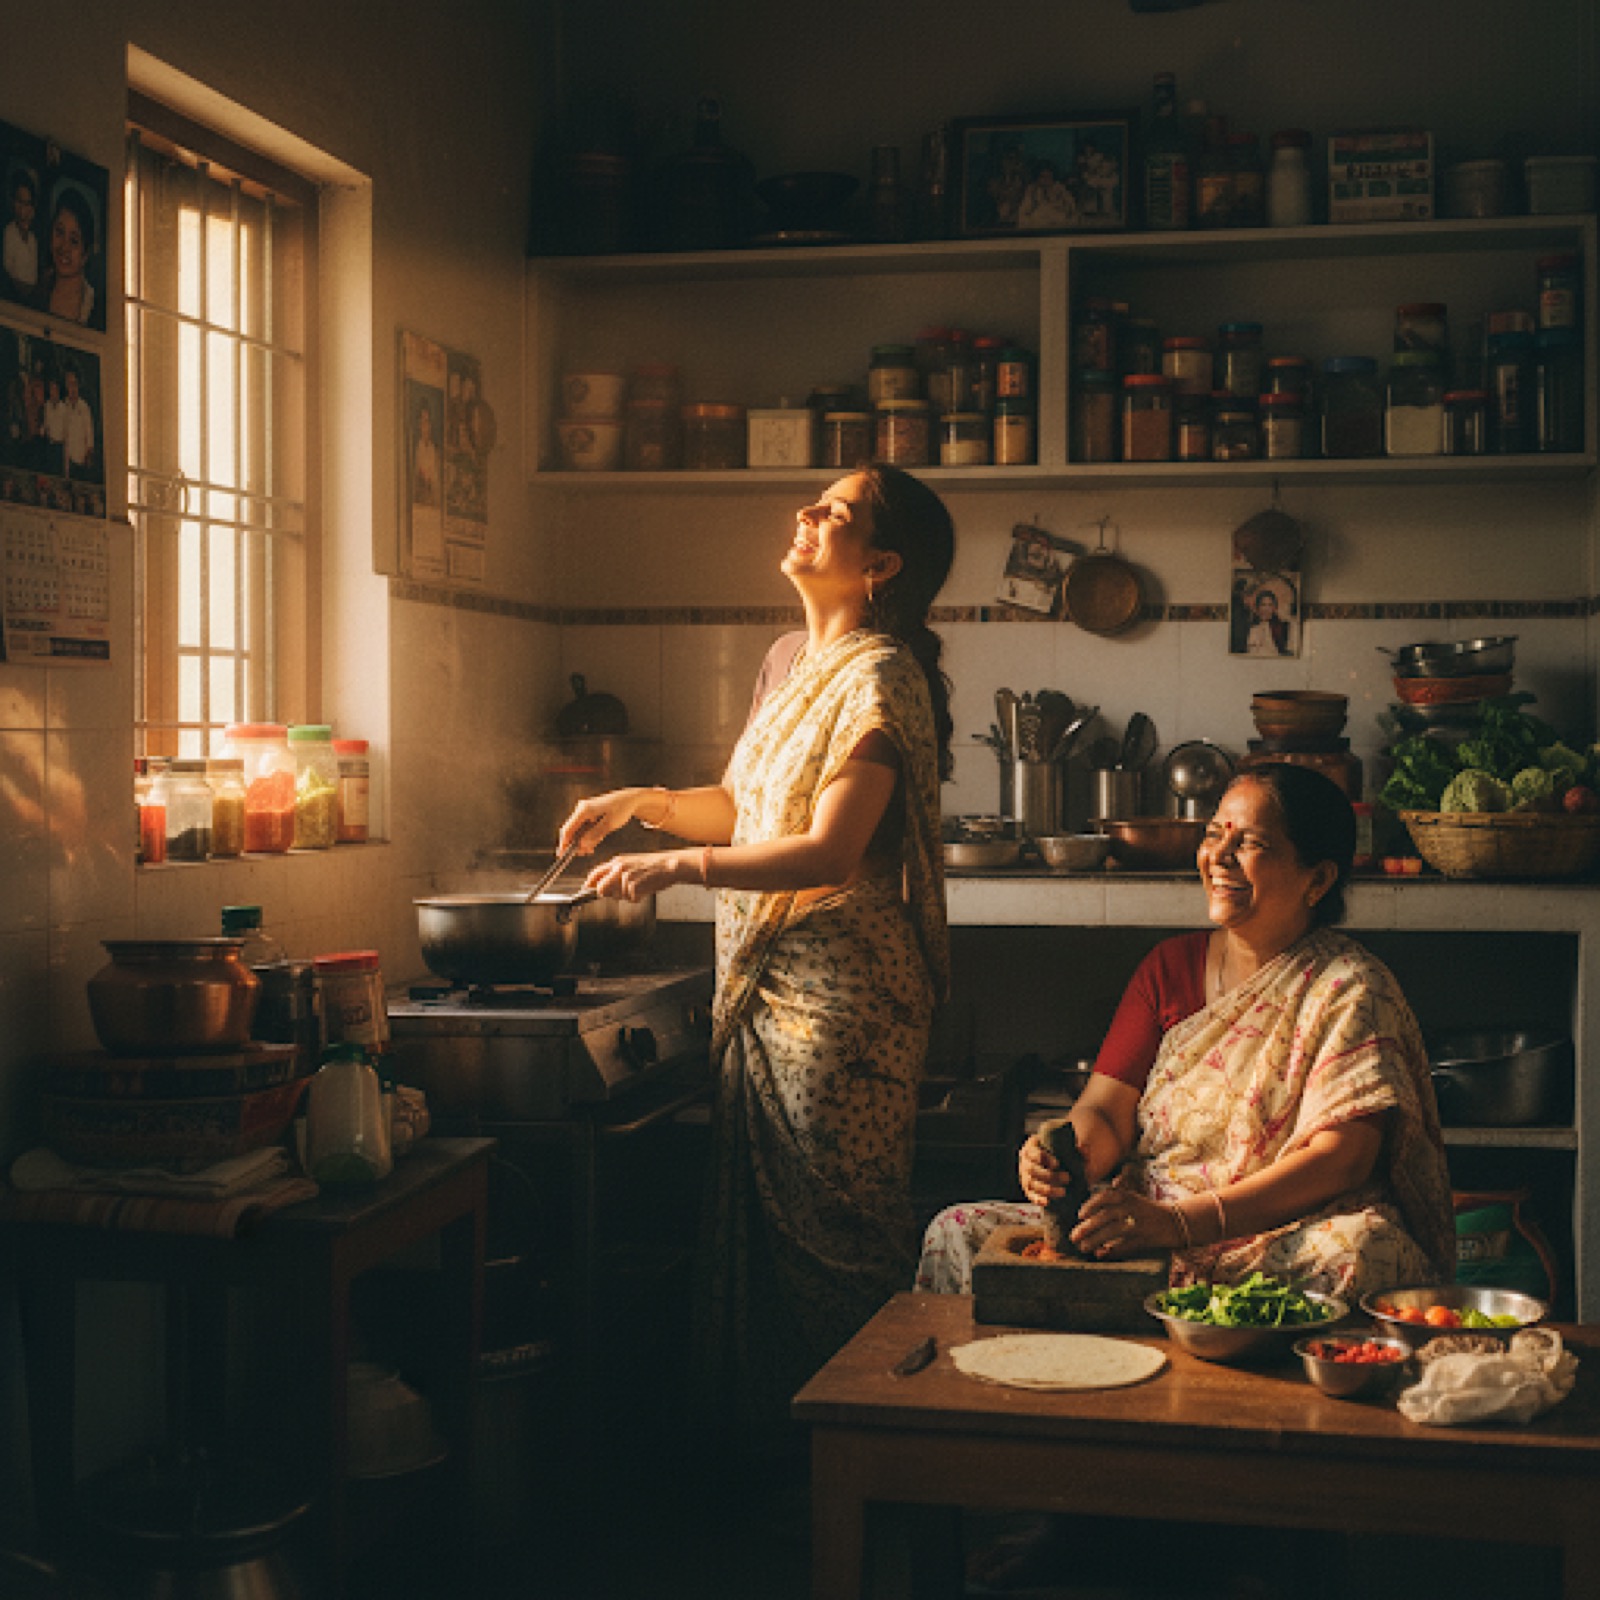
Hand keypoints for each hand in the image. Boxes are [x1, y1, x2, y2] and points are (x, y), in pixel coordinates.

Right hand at [557, 788, 646, 855]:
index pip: (568, 829)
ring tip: (590, 850)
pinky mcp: (589, 813)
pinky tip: (593, 843)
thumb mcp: (609, 824)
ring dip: (582, 841)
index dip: (564, 843)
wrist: (629, 799)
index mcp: (584, 810)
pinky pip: (584, 827)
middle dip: (574, 843)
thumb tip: (581, 845)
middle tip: (582, 854)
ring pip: (578, 830)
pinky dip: (587, 836)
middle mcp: (581, 809)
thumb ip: (594, 834)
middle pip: (571, 830)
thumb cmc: (621, 810)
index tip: (562, 855)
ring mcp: (584, 811)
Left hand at [582, 849, 696, 900]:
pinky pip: (631, 900)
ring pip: (618, 897)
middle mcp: (619, 869)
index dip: (590, 883)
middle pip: (602, 889)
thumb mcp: (631, 862)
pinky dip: (638, 898)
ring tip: (639, 886)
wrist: (669, 865)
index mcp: (617, 862)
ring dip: (627, 896)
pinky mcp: (634, 888)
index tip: (587, 888)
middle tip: (620, 892)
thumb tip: (602, 884)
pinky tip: (645, 889)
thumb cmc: (653, 864)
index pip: (595, 874)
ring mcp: (626, 879)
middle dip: (608, 894)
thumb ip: (616, 871)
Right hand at [1018, 1133, 1068, 1206]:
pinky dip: (1037, 1199)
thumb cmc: (1057, 1151)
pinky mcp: (1028, 1188)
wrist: (1049, 1163)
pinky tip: (1047, 1202)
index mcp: (1031, 1147)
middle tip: (1067, 1178)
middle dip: (1049, 1175)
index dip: (1043, 1158)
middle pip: (1032, 1169)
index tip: (1057, 1164)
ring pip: (1030, 1183)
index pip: (1033, 1152)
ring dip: (1046, 1188)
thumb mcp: (1063, 1145)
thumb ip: (1073, 1146)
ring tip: (1063, 1192)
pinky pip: (1030, 1194)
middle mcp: (1025, 1161)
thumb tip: (1082, 1147)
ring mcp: (1025, 1176)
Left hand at [1070, 1187, 1177, 1258]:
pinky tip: (1100, 1255)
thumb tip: (1086, 1217)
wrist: (1175, 1222)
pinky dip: (1111, 1251)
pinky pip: (1125, 1246)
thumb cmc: (1146, 1210)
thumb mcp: (1131, 1199)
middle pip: (1106, 1217)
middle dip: (1088, 1227)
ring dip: (1096, 1241)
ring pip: (1113, 1232)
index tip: (1080, 1215)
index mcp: (1127, 1196)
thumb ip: (1111, 1203)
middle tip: (1073, 1237)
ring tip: (1083, 1247)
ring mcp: (1139, 1224)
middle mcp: (1132, 1208)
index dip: (1090, 1206)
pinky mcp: (1145, 1239)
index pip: (1105, 1198)